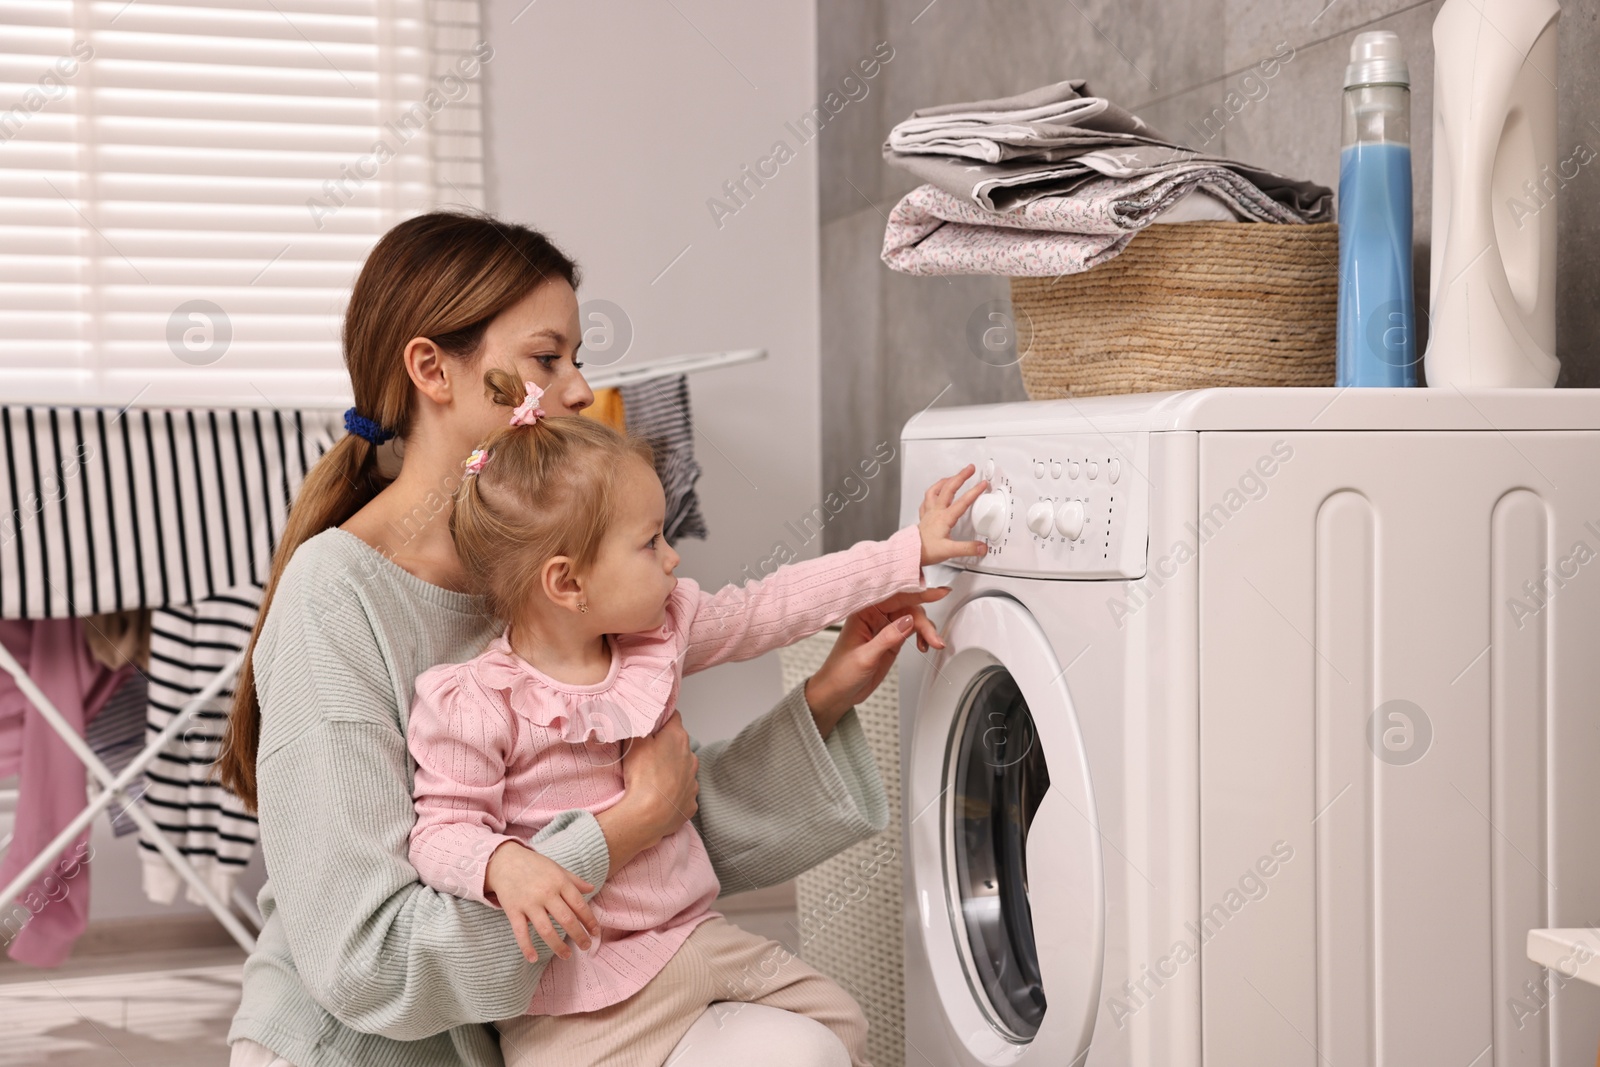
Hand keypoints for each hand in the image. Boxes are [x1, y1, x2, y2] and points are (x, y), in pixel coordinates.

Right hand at [483, 841, 598, 962]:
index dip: (590, 920)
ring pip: (546, 930)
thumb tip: (592, 889)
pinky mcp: (513, 910)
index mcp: (560, 882)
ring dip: (558, 946)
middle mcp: (546, 893)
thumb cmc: (534, 865)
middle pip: (567, 919)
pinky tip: (533, 959)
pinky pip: (520, 932)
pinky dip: (527, 947)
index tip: (596, 932)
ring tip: (567, 955)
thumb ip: (574, 880)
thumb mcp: (556, 868)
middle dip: (579, 936)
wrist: (504, 860)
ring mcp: (529, 903)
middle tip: (586, 946)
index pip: (579, 905)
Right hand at [595, 713, 698, 875]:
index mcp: (678, 738)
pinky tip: (659, 798)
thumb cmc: (642, 776)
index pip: (673, 717)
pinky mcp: (691, 802)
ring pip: (682, 769)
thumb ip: (638, 725)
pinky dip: (673, 793)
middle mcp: (691, 757)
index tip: (651, 725)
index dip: (661, 719)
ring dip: (670, 771)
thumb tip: (640, 717)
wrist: (649, 815)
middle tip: (646, 755)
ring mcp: (693, 781)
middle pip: (678, 745)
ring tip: (652, 780)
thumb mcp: (633, 741)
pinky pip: (682, 793)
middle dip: (665, 747)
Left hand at [804, 587, 951, 736]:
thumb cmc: (840, 673)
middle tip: (934, 637)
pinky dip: (922, 636)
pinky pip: (912, 630)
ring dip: (926, 630)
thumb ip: (887, 638)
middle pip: (907, 606)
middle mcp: (874, 616)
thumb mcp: (864, 657)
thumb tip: (908, 620)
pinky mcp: (892, 639)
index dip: (916, 592)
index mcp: (862, 612)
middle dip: (924, 620)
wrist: (837, 693)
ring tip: (932, 644)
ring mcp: (884, 627)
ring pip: (912, 618)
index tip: (936, 592)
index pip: (893, 597)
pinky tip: (924, 645)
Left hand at [918, 464, 989, 565]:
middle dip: (960, 476)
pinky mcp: (924, 517)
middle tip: (970, 469)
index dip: (974, 491)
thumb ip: (967, 548)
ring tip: (953, 475)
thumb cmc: (926, 550)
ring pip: (935, 490)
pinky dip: (932, 492)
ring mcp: (929, 513)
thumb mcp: (949, 551)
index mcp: (944, 518)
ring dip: (945, 481)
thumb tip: (982, 547)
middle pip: (948, 488)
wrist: (910, 553)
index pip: (962, 501)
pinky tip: (935, 492)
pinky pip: (927, 499)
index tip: (983, 484)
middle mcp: (936, 512)